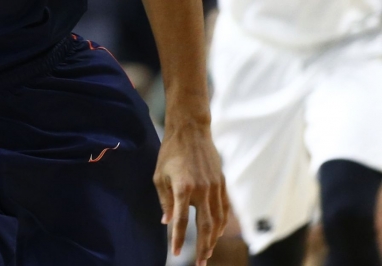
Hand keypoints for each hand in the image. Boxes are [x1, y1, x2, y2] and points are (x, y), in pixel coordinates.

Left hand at [154, 120, 228, 265]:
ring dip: (214, 239)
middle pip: (205, 226)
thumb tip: (167, 222)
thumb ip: (165, 200)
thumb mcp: (159, 175)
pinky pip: (224, 209)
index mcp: (183, 188)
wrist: (191, 131)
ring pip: (218, 220)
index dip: (177, 239)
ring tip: (208, 253)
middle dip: (202, 247)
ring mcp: (214, 187)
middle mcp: (202, 190)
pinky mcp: (222, 183)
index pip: (181, 221)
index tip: (175, 254)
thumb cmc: (170, 153)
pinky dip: (222, 224)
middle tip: (200, 263)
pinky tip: (217, 233)